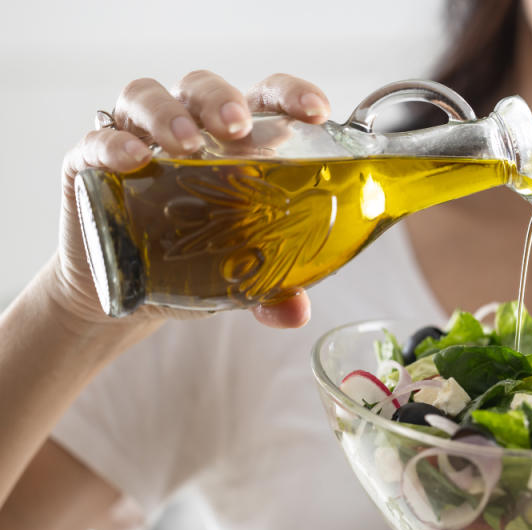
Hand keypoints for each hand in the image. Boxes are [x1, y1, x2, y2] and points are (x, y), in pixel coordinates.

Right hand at [55, 71, 330, 328]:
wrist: (130, 297)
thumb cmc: (197, 264)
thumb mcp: (241, 276)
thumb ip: (273, 290)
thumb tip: (295, 314)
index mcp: (237, 143)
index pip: (266, 98)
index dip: (290, 94)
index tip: (317, 110)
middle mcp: (188, 129)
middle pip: (203, 88)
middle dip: (222, 99)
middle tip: (238, 126)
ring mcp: (136, 140)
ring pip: (146, 98)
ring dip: (168, 113)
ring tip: (187, 144)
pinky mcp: (90, 164)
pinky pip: (95, 139)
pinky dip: (111, 143)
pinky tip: (131, 158)